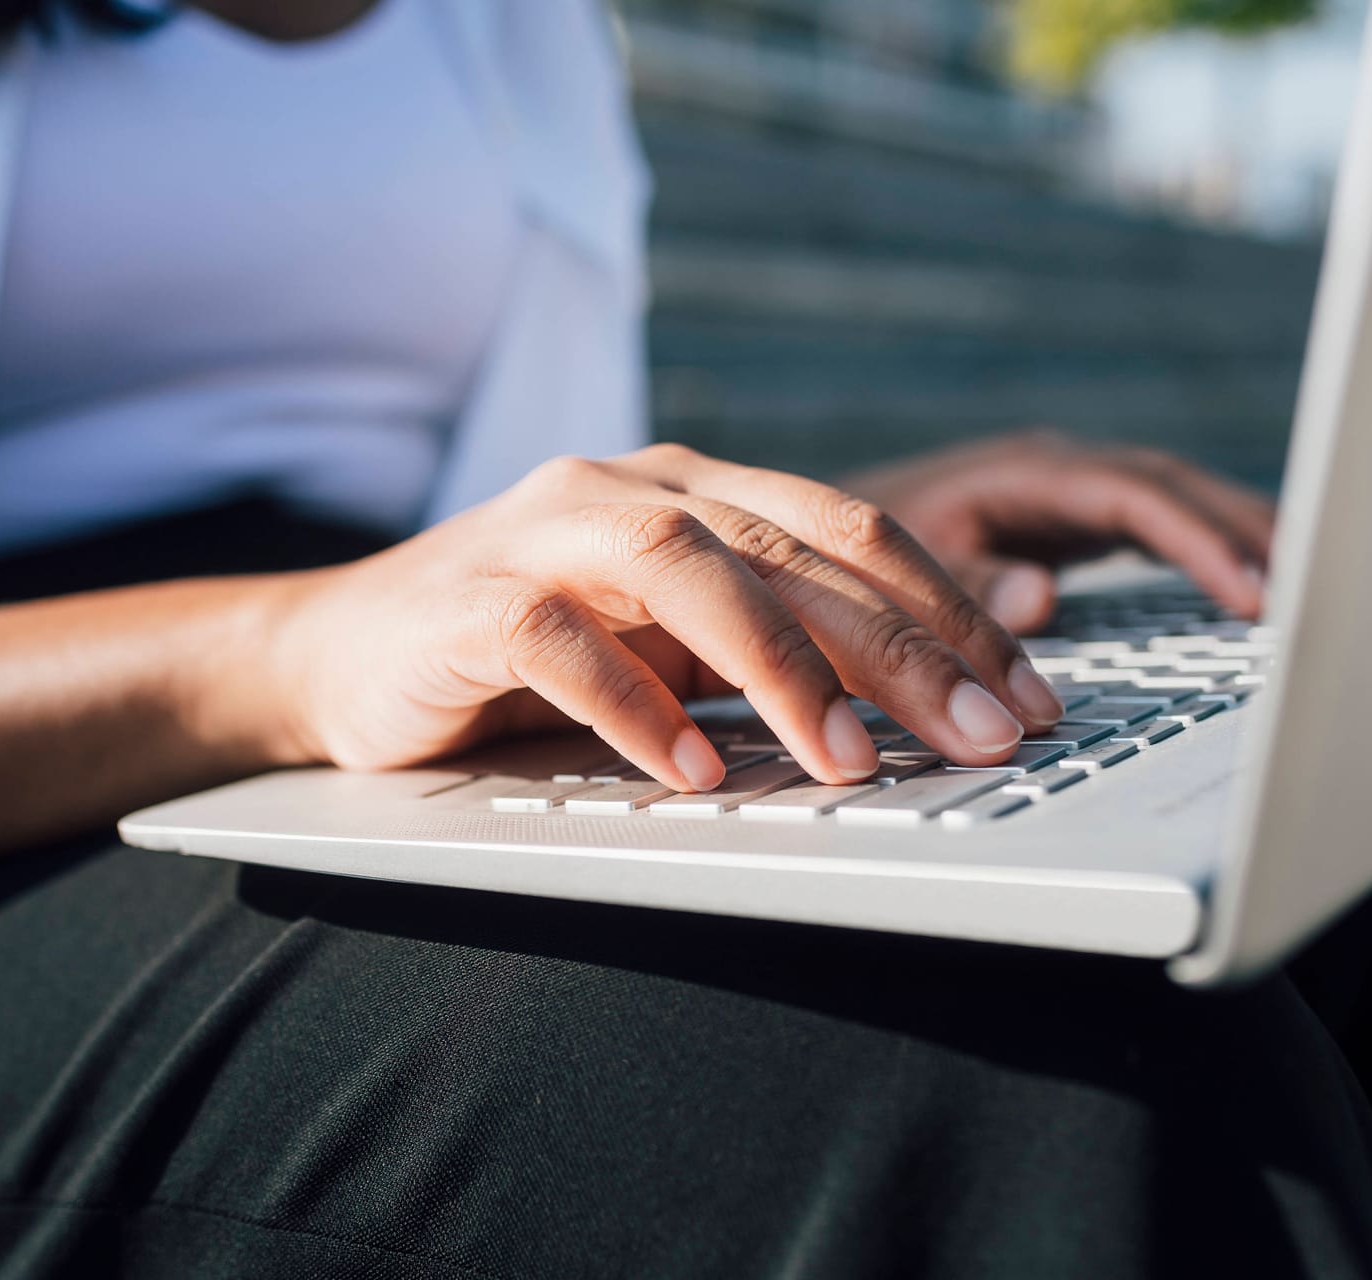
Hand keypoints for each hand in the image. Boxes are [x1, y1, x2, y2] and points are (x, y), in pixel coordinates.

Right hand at [277, 444, 1069, 792]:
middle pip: (791, 549)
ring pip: (683, 569)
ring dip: (777, 666)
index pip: (849, 533)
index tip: (1028, 694)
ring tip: (847, 760)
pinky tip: (689, 771)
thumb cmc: (529, 655)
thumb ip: (779, 643)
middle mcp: (630, 490)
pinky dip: (632, 702)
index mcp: (695, 490)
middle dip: (903, 645)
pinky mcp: (470, 598)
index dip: (950, 609)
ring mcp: (545, 532)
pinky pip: (560, 639)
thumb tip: (943, 677)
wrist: (342, 654)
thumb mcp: (672, 642)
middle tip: (987, 732)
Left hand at [841, 431, 1275, 632]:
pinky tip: (1255, 588)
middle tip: (1316, 589)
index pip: (1133, 497)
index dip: (1196, 541)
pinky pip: (1162, 525)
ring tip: (1315, 587)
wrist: (816, 529)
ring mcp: (1069, 491)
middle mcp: (1056, 469)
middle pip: (1175, 487)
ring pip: (1179, 500)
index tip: (1250, 591)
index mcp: (1022, 471)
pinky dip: (1211, 550)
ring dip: (1244, 536)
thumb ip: (965, 580)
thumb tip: (1044, 594)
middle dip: (1247, 532)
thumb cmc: (850, 547)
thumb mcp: (894, 562)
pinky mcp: (1074, 518)